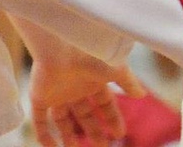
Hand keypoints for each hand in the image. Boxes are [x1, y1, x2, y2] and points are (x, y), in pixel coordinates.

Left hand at [29, 55, 145, 146]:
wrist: (62, 44)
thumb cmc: (91, 53)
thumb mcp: (115, 68)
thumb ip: (128, 81)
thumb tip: (142, 94)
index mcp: (93, 80)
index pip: (104, 104)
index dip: (112, 119)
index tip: (119, 134)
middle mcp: (75, 87)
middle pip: (85, 115)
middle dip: (94, 132)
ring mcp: (57, 93)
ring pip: (62, 120)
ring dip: (68, 138)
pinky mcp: (39, 96)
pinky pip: (40, 120)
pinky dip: (44, 135)